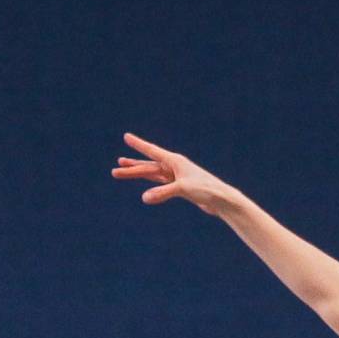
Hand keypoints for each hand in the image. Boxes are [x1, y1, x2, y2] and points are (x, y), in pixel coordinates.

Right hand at [110, 131, 230, 214]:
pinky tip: (144, 189)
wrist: (222, 200)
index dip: (139, 145)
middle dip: (132, 168)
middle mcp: (174, 167)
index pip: (152, 151)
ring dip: (138, 175)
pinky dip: (152, 186)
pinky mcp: (181, 188)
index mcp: (175, 161)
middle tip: (115, 169)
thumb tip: (144, 198)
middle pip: (148, 166)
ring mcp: (177, 177)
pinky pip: (161, 185)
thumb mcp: (182, 189)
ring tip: (122, 174)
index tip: (127, 137)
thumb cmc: (206, 190)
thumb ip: (162, 193)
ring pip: (153, 175)